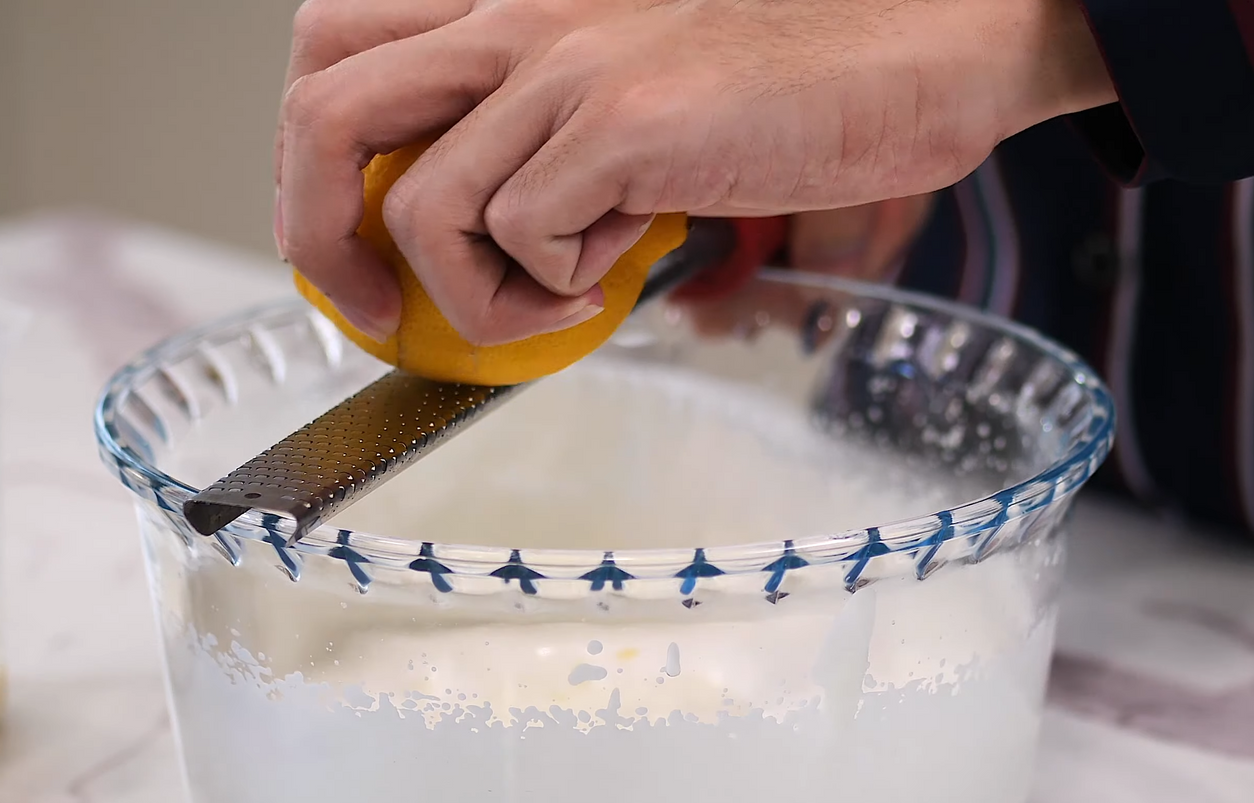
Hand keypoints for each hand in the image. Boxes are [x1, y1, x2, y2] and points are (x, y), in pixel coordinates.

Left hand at [277, 0, 1113, 344]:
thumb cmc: (796, 70)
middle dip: (318, 230)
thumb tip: (509, 242)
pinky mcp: (623, 125)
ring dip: (468, 293)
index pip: (339, 48)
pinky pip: (522, 239)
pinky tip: (624, 266)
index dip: (316, 160)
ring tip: (552, 299)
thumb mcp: (638, 89)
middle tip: (373, 304)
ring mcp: (564, 65)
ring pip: (416, 206)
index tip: (360, 248)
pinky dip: (554, 289)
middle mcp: (516, 11)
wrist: (919, 41)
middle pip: (321, 107)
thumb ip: (555, 140)